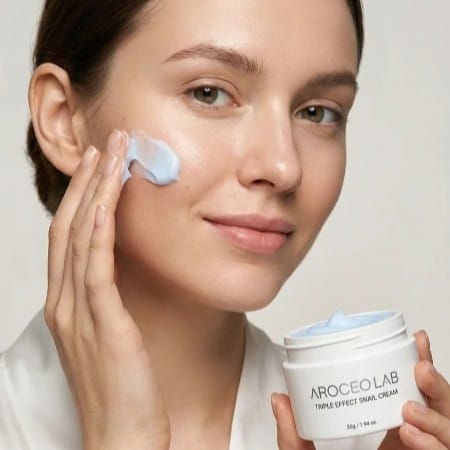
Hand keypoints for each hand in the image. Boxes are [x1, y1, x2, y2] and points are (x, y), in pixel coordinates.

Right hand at [44, 130, 169, 449]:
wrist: (122, 436)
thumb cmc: (122, 386)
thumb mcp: (110, 334)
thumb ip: (108, 301)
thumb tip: (120, 273)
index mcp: (69, 302)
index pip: (69, 235)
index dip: (83, 196)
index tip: (100, 165)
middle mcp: (66, 301)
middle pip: (69, 225)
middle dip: (87, 181)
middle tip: (104, 144)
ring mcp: (79, 311)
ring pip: (80, 236)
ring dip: (95, 192)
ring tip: (111, 155)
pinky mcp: (101, 322)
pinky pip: (96, 265)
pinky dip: (99, 228)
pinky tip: (108, 200)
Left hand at [272, 330, 449, 449]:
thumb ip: (293, 435)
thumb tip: (279, 398)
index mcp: (391, 432)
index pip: (413, 393)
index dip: (420, 366)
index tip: (415, 340)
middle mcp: (414, 445)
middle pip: (439, 409)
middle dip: (435, 385)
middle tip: (418, 367)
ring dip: (436, 415)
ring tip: (407, 408)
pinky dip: (435, 444)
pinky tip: (410, 433)